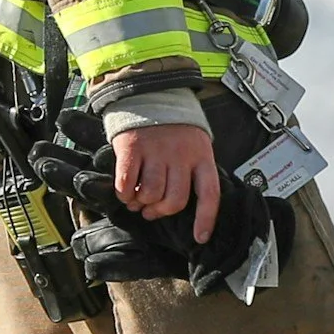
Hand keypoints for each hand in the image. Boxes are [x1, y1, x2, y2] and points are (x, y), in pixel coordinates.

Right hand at [111, 122, 219, 238]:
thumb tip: (178, 206)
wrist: (149, 95)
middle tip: (151, 211)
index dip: (205, 219)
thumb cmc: (174, 129)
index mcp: (202, 156)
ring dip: (140, 203)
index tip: (200, 238)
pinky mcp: (132, 147)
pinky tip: (124, 190)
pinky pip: (127, 183)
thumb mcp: (195, 145)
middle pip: (175, 200)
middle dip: (160, 212)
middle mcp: (182, 155)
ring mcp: (157, 151)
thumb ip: (192, 172)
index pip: (210, 194)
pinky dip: (123, 193)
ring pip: (151, 194)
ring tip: (136, 199)